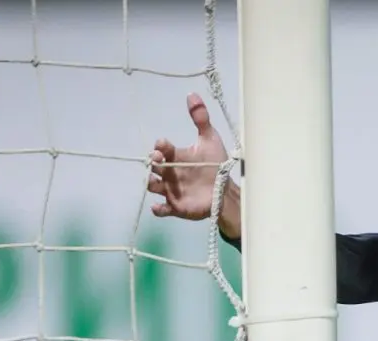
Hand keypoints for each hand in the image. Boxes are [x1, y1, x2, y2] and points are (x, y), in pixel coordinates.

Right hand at [148, 93, 240, 239]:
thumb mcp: (209, 139)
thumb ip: (201, 119)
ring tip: (154, 182)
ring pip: (153, 187)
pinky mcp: (176, 207)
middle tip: (158, 160)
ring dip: (151, 184)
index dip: (160, 146)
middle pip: (154, 166)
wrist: (226, 189)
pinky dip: (158, 209)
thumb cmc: (215, 163)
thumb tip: (192, 94)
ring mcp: (171, 190)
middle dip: (153, 162)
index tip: (163, 145)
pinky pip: (162, 209)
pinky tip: (158, 207)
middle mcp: (170, 172)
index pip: (162, 148)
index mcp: (176, 156)